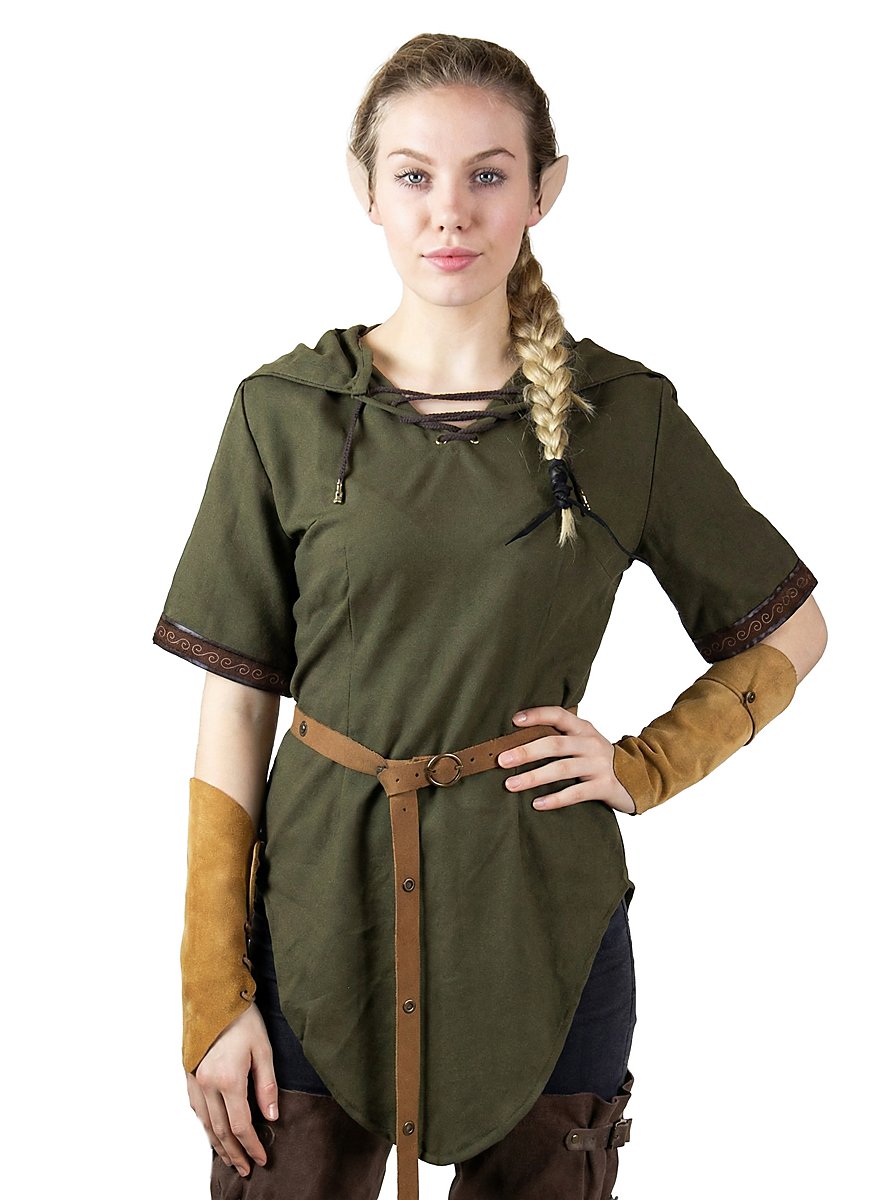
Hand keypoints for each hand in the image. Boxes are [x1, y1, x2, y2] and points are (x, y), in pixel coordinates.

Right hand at [186, 1003, 277, 1176]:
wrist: (215, 995)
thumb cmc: (243, 1018)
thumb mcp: (264, 1049)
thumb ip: (267, 1085)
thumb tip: (271, 1116)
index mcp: (228, 1080)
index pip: (241, 1125)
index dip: (251, 1146)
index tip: (261, 1159)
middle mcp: (207, 1084)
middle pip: (220, 1131)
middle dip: (234, 1153)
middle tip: (245, 1168)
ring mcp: (195, 1080)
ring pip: (205, 1123)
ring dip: (217, 1144)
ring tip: (229, 1159)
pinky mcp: (189, 1073)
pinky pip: (196, 1108)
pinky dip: (205, 1125)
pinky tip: (212, 1131)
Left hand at [497, 705, 636, 813]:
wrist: (639, 776)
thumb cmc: (598, 759)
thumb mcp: (583, 742)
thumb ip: (561, 738)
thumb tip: (518, 742)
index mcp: (583, 728)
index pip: (559, 714)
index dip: (537, 715)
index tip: (514, 720)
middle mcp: (590, 743)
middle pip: (555, 743)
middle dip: (526, 751)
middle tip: (502, 760)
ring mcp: (598, 765)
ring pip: (561, 769)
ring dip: (534, 777)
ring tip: (511, 784)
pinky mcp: (604, 786)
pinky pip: (576, 793)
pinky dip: (555, 799)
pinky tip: (537, 804)